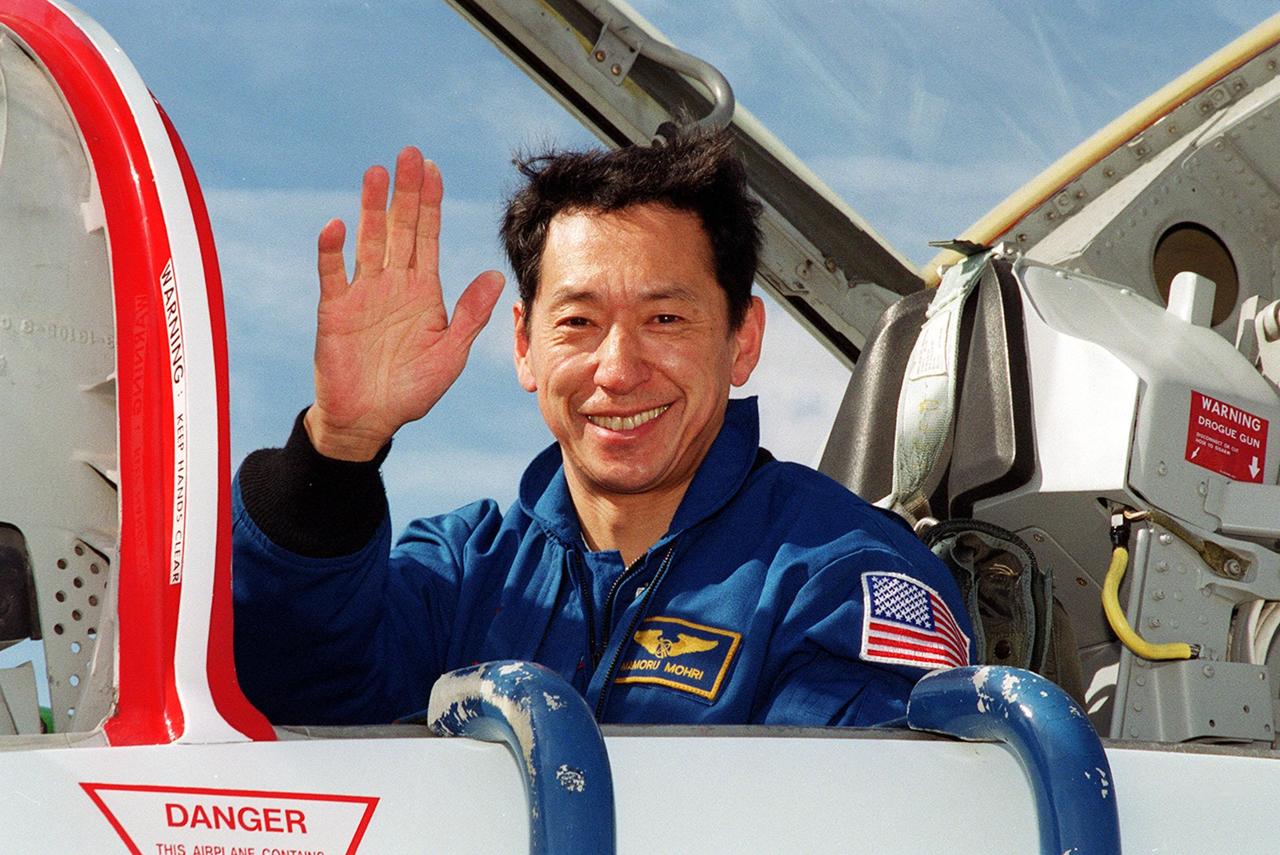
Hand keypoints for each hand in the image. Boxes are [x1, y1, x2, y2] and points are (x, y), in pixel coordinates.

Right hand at [305, 147, 504, 459]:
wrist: (370, 420)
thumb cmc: (412, 388)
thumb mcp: (450, 353)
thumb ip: (471, 314)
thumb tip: (497, 275)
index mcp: (423, 291)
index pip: (428, 237)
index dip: (430, 204)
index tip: (434, 169)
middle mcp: (392, 284)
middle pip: (400, 229)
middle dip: (406, 192)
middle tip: (409, 154)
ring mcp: (362, 295)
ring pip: (369, 242)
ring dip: (373, 209)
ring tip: (377, 174)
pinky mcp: (335, 312)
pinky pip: (333, 276)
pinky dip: (332, 252)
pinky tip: (337, 226)